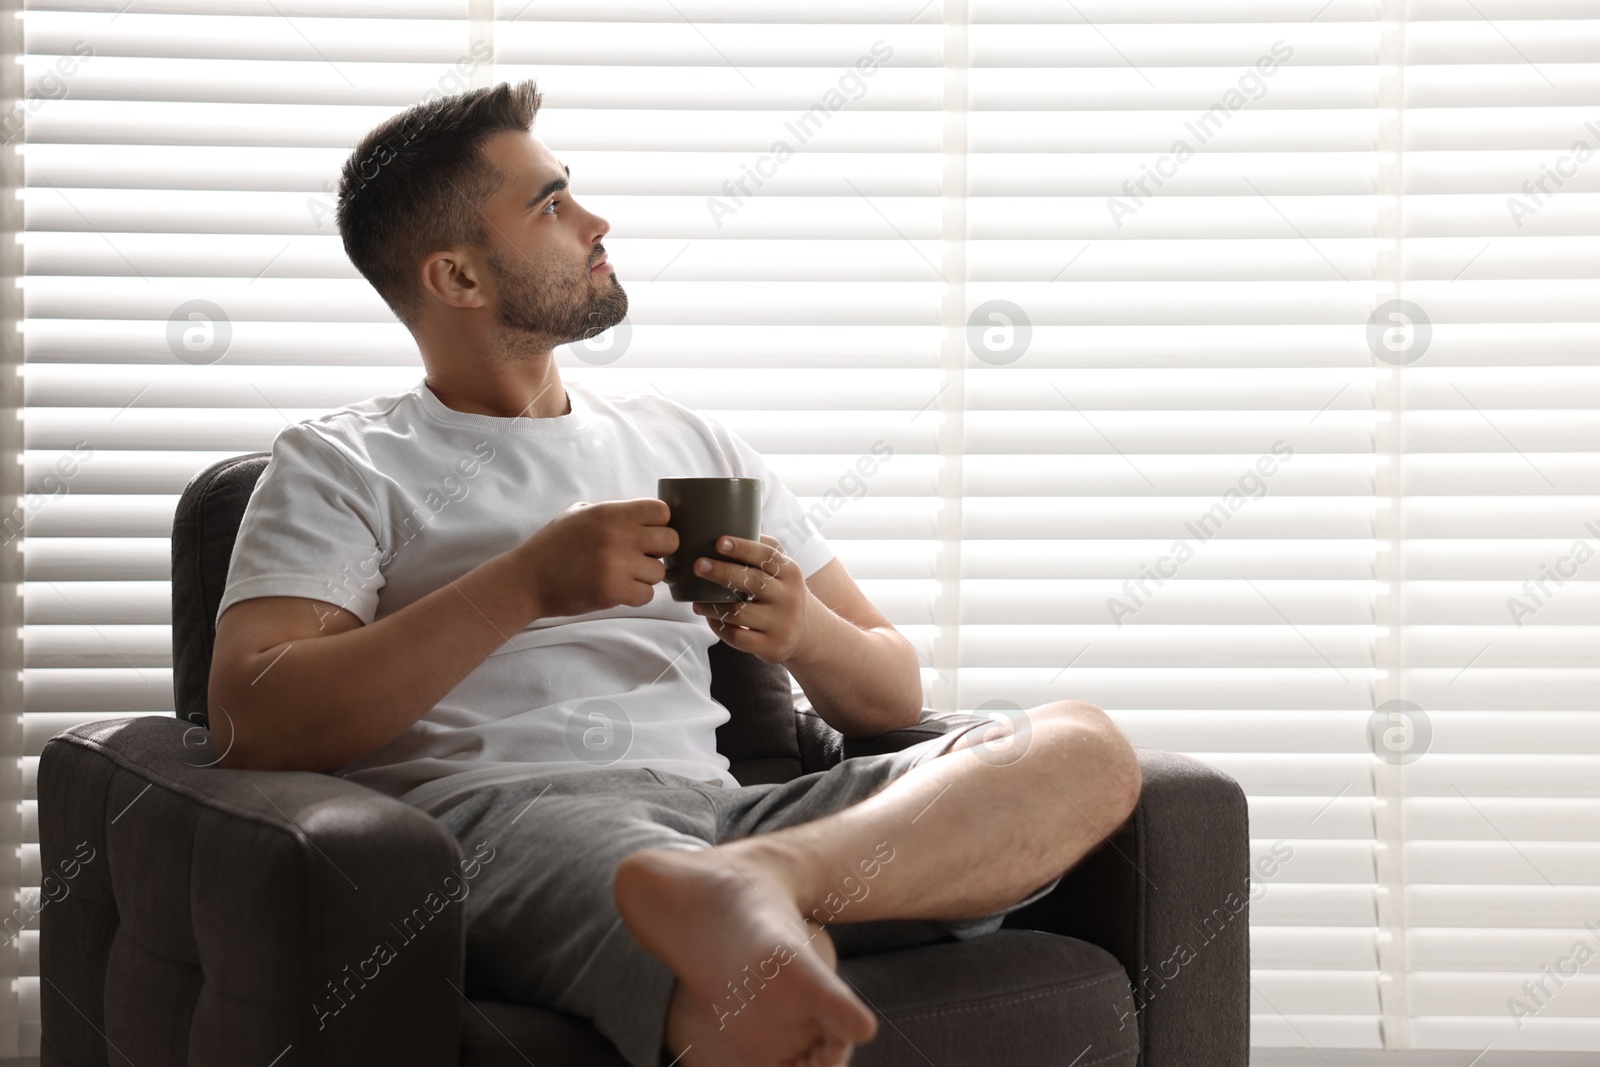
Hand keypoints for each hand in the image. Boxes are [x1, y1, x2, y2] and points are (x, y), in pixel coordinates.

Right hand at [517, 498, 677, 617]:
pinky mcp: (613, 591)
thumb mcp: (579, 514)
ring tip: (623, 576)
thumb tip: (643, 517)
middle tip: (640, 557)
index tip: (647, 534)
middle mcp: (617, 535)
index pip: (662, 511)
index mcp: (610, 512)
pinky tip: (619, 590)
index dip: (659, 524)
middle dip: (659, 551)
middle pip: (670, 540)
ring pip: (660, 572)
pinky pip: (647, 595)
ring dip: (646, 577)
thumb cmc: (553, 546)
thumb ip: (612, 513)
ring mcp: (616, 564)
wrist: (526, 580)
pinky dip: (636, 595)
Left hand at [691, 534, 811, 664]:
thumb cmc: (783, 591)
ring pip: (740, 612)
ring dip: (713, 605)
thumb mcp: (783, 569)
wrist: (807, 632)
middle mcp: (788, 597)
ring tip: (696, 599)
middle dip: (722, 573)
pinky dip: (719, 626)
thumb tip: (726, 526)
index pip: (767, 556)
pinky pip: (738, 636)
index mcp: (790, 572)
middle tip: (698, 565)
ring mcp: (780, 624)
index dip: (743, 548)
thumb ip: (763, 548)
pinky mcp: (771, 646)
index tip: (720, 541)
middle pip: (752, 582)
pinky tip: (709, 617)